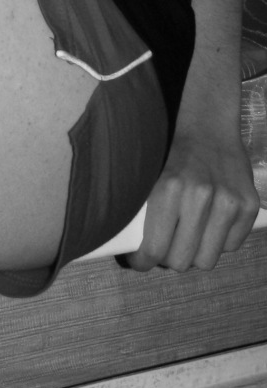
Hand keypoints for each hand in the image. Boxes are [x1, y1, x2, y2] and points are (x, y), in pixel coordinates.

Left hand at [128, 123, 259, 271]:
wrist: (208, 126)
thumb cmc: (173, 151)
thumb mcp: (151, 175)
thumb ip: (147, 210)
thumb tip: (139, 248)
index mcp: (169, 189)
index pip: (154, 248)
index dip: (143, 261)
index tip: (140, 261)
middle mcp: (200, 197)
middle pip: (181, 261)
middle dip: (169, 259)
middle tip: (165, 247)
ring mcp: (229, 203)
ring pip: (207, 260)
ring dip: (195, 254)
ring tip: (188, 238)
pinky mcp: (249, 206)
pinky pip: (231, 246)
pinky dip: (219, 242)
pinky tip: (210, 225)